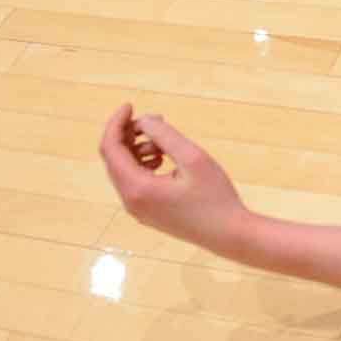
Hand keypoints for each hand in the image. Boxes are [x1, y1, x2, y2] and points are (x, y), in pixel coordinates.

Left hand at [98, 104, 251, 255]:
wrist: (229, 235)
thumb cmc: (215, 197)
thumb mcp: (193, 159)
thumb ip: (166, 136)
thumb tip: (145, 120)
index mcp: (137, 188)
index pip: (110, 149)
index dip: (116, 123)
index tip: (130, 105)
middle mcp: (131, 201)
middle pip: (114, 159)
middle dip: (128, 134)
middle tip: (155, 120)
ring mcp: (138, 209)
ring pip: (125, 170)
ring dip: (137, 149)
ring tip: (164, 141)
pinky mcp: (148, 213)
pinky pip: (135, 182)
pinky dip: (143, 164)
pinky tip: (165, 158)